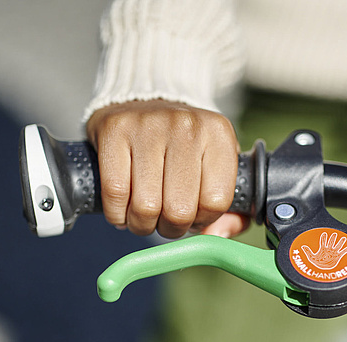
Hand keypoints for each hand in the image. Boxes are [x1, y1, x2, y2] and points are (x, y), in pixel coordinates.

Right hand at [87, 99, 247, 237]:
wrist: (143, 100)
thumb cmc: (183, 145)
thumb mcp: (216, 166)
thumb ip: (231, 210)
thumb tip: (216, 237)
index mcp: (219, 134)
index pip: (216, 202)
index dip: (202, 220)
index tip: (193, 215)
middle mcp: (187, 126)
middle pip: (179, 209)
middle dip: (170, 229)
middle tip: (165, 220)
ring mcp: (149, 125)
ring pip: (146, 206)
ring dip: (142, 224)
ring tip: (143, 216)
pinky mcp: (115, 129)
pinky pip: (115, 193)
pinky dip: (117, 214)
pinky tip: (123, 208)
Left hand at [300, 231, 346, 269]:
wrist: (322, 271)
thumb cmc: (317, 265)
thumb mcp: (311, 258)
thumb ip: (308, 251)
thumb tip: (302, 246)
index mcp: (322, 249)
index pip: (323, 241)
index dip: (324, 237)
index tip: (324, 233)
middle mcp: (329, 250)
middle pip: (331, 242)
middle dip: (333, 238)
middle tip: (334, 233)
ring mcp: (333, 253)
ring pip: (338, 246)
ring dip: (341, 242)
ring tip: (344, 238)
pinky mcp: (337, 257)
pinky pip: (343, 252)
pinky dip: (346, 250)